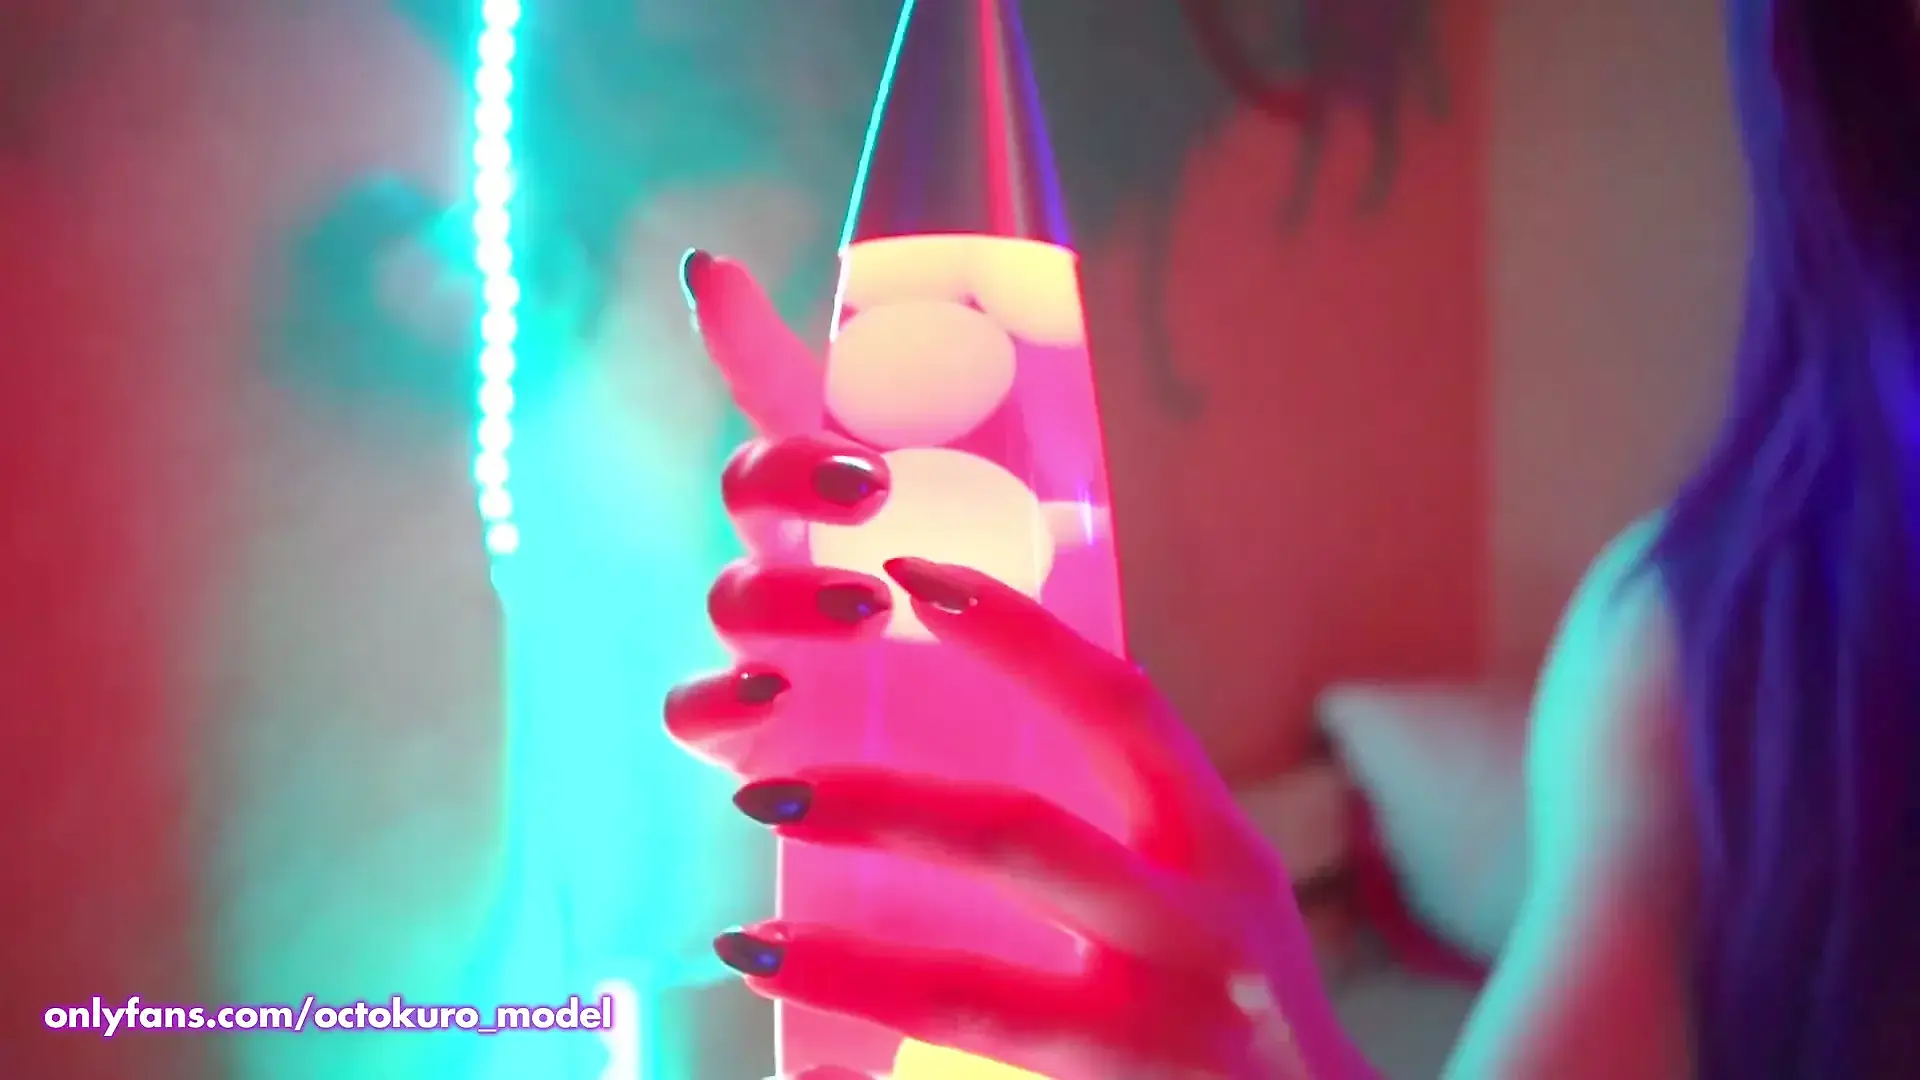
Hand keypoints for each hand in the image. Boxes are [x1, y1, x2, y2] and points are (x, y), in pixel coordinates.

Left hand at [664, 252, 1354, 1078]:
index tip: (917, 576)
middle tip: (769, 784)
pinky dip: (873, 1069)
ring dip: (850, 958)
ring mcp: (1168, 1033)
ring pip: (978, 993)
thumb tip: (966, 753)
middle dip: (886, 806)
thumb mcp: (1218, 897)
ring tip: (749, 940)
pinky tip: (798, 1052)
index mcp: (1222, 847)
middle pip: (1026, 838)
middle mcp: (1204, 931)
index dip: (1018, 635)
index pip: (1120, 708)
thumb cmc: (1249, 1013)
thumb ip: (1125, 831)